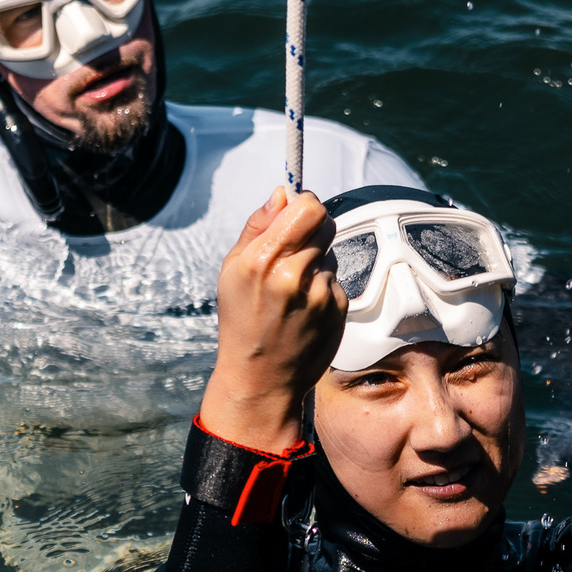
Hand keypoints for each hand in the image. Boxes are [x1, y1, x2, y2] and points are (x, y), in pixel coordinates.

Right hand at [197, 185, 346, 450]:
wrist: (262, 379)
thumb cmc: (242, 321)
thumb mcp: (232, 271)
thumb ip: (258, 226)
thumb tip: (282, 192)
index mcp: (263, 260)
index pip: (307, 207)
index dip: (305, 205)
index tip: (297, 212)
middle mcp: (295, 275)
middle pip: (325, 223)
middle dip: (312, 230)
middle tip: (293, 252)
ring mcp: (321, 294)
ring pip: (331, 252)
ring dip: (317, 262)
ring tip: (293, 290)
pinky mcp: (338, 309)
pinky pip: (336, 280)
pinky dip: (323, 287)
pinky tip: (305, 309)